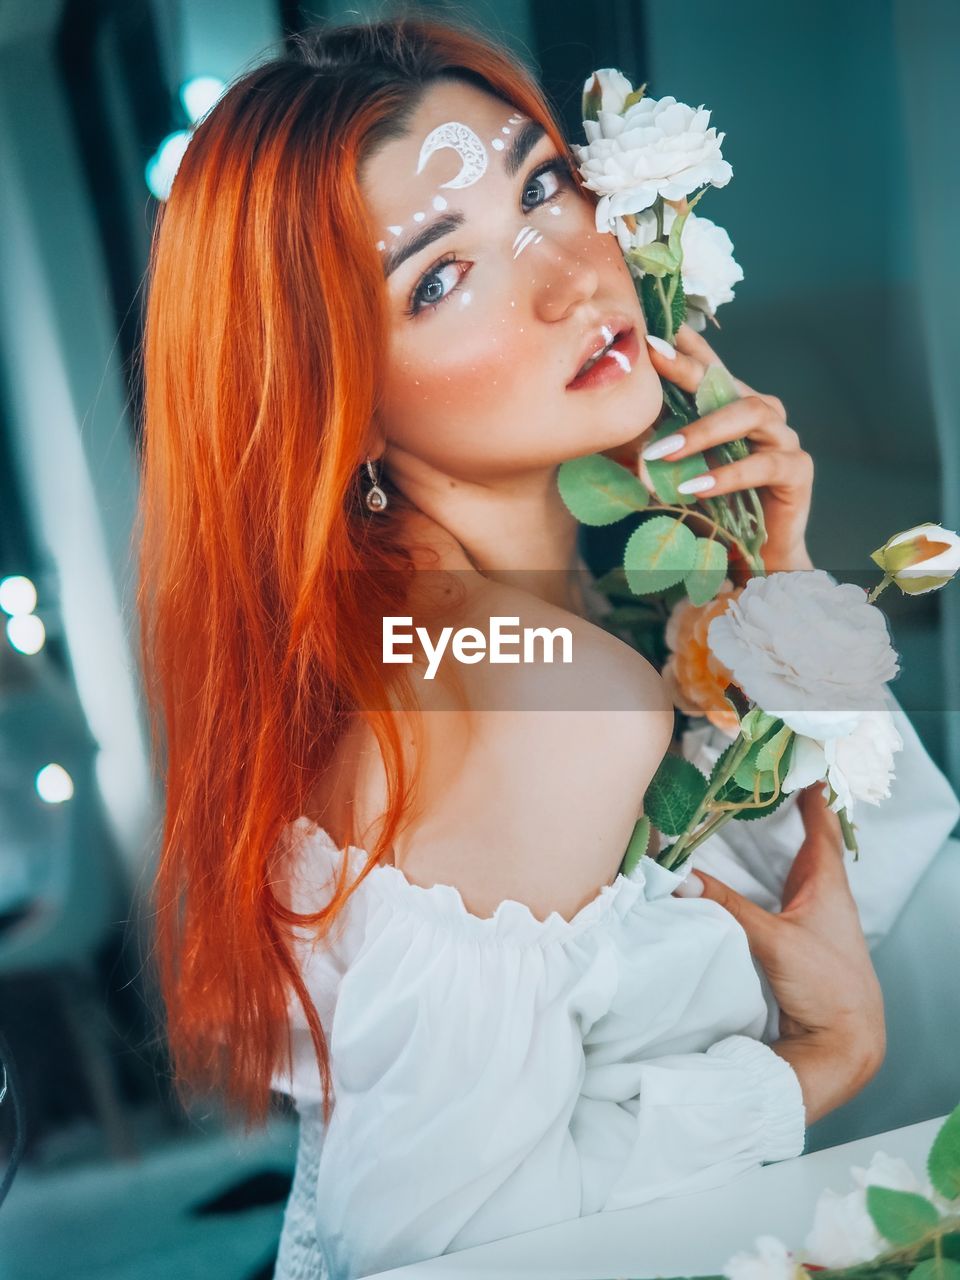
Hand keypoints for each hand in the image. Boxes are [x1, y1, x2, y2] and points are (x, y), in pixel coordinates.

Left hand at [642, 324, 814, 572]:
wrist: (752, 557)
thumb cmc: (712, 510)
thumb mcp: (676, 474)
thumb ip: (652, 448)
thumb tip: (608, 429)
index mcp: (732, 407)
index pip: (710, 366)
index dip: (688, 344)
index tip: (656, 325)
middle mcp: (761, 414)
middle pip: (728, 382)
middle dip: (689, 370)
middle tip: (654, 359)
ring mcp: (783, 439)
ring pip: (751, 414)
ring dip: (704, 431)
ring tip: (666, 453)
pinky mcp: (797, 471)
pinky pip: (765, 465)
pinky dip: (728, 475)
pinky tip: (697, 487)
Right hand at [674, 783, 885, 1113]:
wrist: (844, 1041)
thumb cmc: (828, 986)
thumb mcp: (774, 941)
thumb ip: (728, 908)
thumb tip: (681, 879)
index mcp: (828, 887)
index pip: (822, 831)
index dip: (813, 799)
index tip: (802, 770)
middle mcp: (825, 899)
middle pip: (811, 846)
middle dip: (795, 815)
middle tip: (773, 786)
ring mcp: (815, 921)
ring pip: (799, 872)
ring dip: (784, 847)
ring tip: (762, 820)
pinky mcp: (801, 942)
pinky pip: (786, 896)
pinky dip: (773, 878)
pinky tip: (758, 877)